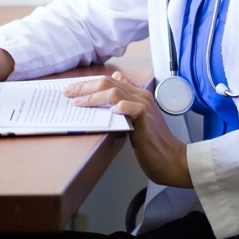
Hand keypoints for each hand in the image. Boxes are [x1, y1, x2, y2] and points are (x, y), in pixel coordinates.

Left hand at [63, 72, 191, 188]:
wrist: (171, 159)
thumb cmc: (153, 142)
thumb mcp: (138, 118)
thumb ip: (127, 100)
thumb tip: (116, 79)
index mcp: (138, 94)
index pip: (110, 81)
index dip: (89, 84)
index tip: (72, 89)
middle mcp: (141, 96)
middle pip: (108, 83)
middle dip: (84, 87)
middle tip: (67, 92)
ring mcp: (144, 107)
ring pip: (115, 92)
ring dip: (93, 96)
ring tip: (77, 103)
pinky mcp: (146, 121)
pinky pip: (132, 108)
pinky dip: (120, 107)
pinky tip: (109, 110)